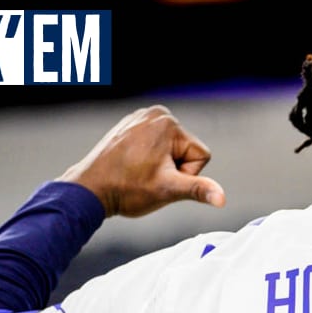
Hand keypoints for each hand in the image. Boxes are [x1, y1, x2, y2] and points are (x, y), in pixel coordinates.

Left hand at [58, 105, 225, 217]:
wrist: (89, 189)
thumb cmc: (127, 189)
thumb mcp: (168, 190)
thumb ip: (198, 189)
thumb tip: (222, 199)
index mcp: (167, 122)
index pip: (200, 155)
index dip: (186, 174)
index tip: (161, 178)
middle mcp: (154, 113)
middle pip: (186, 150)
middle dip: (173, 168)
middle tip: (148, 177)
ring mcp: (139, 117)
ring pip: (170, 149)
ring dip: (161, 165)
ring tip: (138, 172)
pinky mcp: (129, 125)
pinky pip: (153, 145)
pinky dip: (147, 158)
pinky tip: (132, 166)